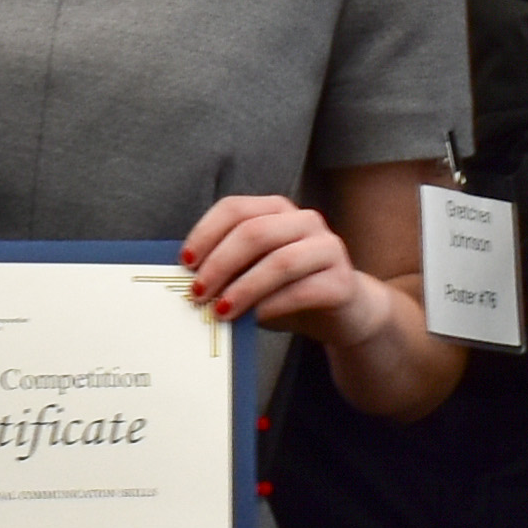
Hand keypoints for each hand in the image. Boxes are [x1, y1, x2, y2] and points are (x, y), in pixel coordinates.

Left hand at [182, 193, 388, 348]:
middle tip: (197, 293)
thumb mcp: (252, 274)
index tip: (184, 263)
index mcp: (277, 210)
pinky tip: (254, 319)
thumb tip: (186, 280)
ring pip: (280, 261)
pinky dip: (272, 306)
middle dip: (220, 264)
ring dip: (243, 288)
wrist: (341, 315)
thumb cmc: (286, 291)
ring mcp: (328, 248)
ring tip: (220, 311)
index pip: (234, 208)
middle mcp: (305, 221)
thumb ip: (227, 269)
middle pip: (254, 232)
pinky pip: (303, 291)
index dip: (205, 233)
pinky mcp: (342, 281)